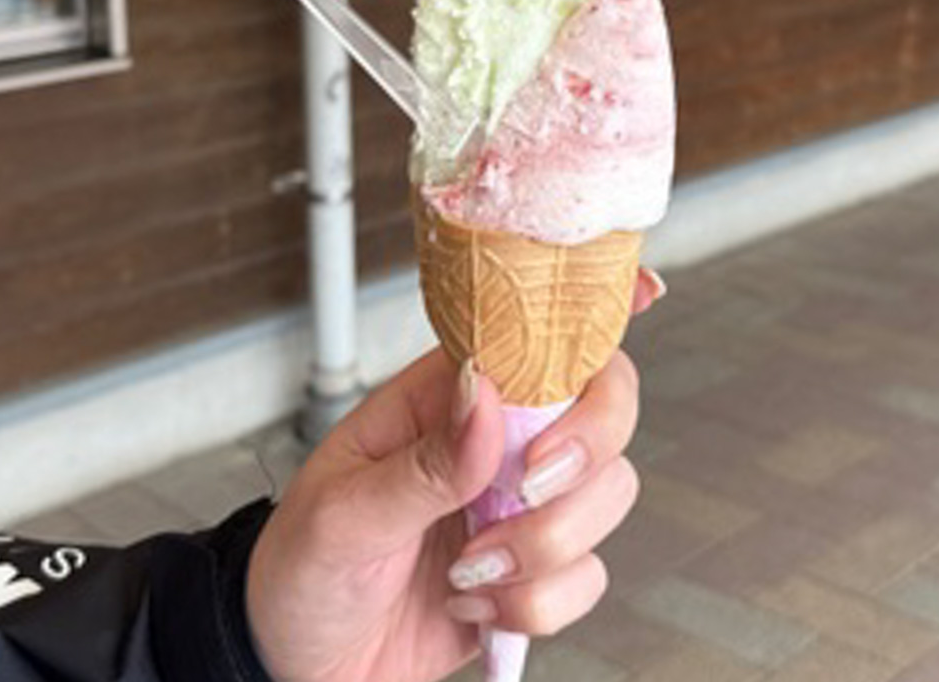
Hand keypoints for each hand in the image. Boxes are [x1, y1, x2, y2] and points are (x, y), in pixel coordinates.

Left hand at [246, 270, 661, 681]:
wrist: (292, 665)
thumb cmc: (300, 570)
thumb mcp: (341, 513)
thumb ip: (422, 463)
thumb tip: (483, 396)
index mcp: (442, 400)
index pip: (529, 338)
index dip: (592, 312)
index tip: (646, 293)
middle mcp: (494, 445)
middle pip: (601, 409)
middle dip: (583, 453)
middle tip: (525, 488)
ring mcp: (519, 509)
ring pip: (607, 497)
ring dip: (546, 547)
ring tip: (465, 576)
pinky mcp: (531, 576)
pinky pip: (586, 578)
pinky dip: (535, 606)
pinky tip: (473, 609)